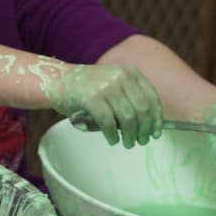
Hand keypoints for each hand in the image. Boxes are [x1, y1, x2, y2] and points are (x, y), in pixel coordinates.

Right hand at [43, 61, 162, 148]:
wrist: (58, 80)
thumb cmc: (87, 87)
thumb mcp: (113, 82)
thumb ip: (129, 97)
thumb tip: (149, 125)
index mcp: (129, 72)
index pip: (151, 97)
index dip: (156, 118)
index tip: (156, 132)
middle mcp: (120, 77)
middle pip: (142, 110)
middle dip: (144, 129)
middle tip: (141, 141)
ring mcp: (105, 87)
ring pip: (128, 118)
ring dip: (130, 135)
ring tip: (128, 143)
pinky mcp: (91, 99)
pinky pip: (109, 123)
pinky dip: (113, 135)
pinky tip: (112, 140)